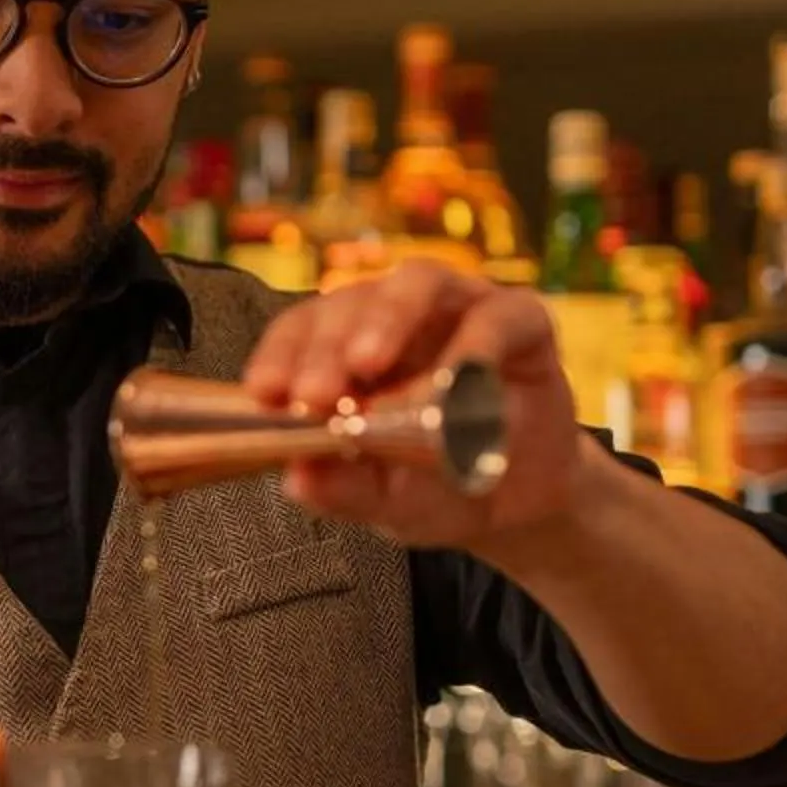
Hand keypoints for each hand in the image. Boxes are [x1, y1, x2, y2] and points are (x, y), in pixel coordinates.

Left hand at [239, 261, 604, 550]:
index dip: (280, 355)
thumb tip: (298, 479)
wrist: (518, 504)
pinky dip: (476, 346)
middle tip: (313, 394)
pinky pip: (499, 316)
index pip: (302, 332)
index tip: (265, 392)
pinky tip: (458, 384)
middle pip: (351, 301)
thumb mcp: (384, 500)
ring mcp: (460, 309)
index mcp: (348, 350)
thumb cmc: (436, 487)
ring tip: (366, 365)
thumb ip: (343, 488)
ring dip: (388, 318)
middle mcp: (399, 316)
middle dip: (326, 346)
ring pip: (418, 282)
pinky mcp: (522, 322)